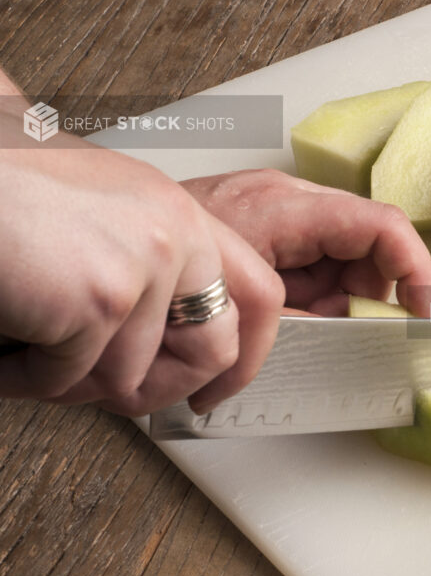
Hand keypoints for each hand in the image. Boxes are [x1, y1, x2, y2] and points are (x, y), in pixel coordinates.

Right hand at [0, 114, 284, 415]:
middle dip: (157, 390)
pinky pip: (68, 378)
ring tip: (28, 343)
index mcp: (181, 214)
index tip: (218, 389)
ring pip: (127, 376)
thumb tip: (165, 337)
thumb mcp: (105, 208)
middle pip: (211, 353)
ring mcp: (144, 269)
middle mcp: (175, 237)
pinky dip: (23, 376)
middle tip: (109, 394)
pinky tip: (4, 346)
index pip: (260, 296)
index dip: (245, 357)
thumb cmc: (2, 181)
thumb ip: (150, 264)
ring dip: (68, 379)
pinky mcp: (100, 301)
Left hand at [179, 168, 430, 316]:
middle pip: (368, 248)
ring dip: (339, 305)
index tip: (424, 310)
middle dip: (370, 298)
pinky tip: (288, 325)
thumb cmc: (156, 260)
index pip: (381, 226)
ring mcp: (279, 218)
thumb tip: (348, 337)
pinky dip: (314, 302)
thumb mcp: (238, 304)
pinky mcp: (268, 234)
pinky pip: (315, 268)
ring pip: (344, 263)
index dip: (415, 268)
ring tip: (302, 335)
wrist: (103, 243)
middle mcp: (289, 204)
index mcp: (287, 208)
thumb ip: (302, 320)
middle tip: (347, 338)